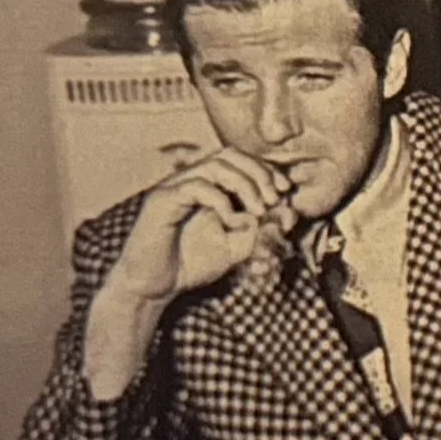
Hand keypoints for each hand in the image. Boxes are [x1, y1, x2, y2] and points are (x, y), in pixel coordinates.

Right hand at [83, 151, 294, 399]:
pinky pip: (196, 186)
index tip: (285, 192)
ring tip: (259, 209)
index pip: (240, 161)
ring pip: (215, 164)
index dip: (266, 170)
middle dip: (259, 171)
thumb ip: (260, 230)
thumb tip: (285, 212)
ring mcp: (174, 187)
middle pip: (229, 154)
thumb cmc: (192, 264)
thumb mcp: (237, 248)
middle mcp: (190, 180)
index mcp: (208, 186)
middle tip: (275, 197)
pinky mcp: (162, 200)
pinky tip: (231, 219)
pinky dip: (221, 200)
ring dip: (245, 184)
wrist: (155, 286)